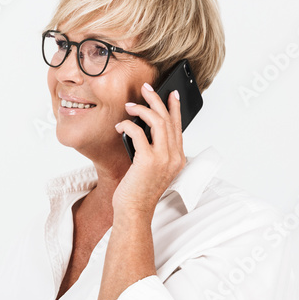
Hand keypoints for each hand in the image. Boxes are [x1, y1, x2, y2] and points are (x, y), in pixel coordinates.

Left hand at [113, 82, 187, 217]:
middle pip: (168, 119)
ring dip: (142, 109)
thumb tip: (144, 128)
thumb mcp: (153, 169)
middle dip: (157, 100)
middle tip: (146, 88)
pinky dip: (128, 126)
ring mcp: (163, 158)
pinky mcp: (148, 160)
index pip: (178, 126)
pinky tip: (120, 126)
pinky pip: (138, 133)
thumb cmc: (140, 192)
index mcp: (178, 158)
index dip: (175, 108)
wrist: (135, 211)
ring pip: (157, 121)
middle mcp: (174, 157)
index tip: (171, 94)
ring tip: (130, 105)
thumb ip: (156, 151)